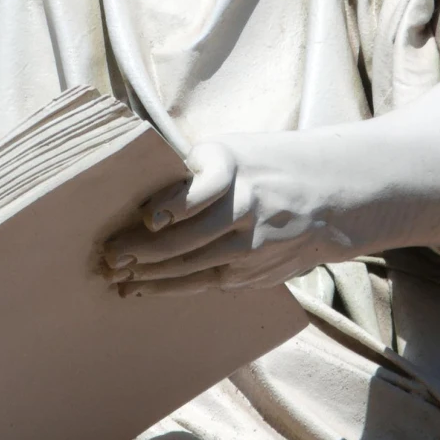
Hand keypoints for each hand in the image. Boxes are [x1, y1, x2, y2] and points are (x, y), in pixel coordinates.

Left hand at [101, 135, 347, 291]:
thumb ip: (190, 170)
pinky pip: (209, 281)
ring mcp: (255, 243)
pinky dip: (174, 286)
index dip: (175, 206)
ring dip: (153, 275)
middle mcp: (247, 205)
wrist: (329, 194)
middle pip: (192, 236)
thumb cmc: (262, 167)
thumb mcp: (231, 151)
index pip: (202, 189)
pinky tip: (146, 288)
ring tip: (119, 278)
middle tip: (110, 257)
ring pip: (196, 266)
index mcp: (234, 167)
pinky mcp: (258, 271)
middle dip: (146, 251)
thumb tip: (134, 189)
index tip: (147, 219)